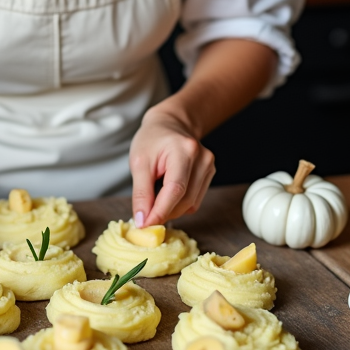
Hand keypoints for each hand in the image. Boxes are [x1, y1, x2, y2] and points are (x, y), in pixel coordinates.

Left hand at [129, 105, 215, 226]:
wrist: (170, 124)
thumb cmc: (152, 139)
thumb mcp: (139, 162)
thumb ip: (141, 192)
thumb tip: (143, 220)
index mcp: (184, 150)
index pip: (175, 189)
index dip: (161, 211)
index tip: (145, 225)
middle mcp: (202, 158)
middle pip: (185, 199)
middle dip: (164, 213)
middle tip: (145, 218)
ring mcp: (209, 166)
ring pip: (191, 203)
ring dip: (172, 211)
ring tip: (154, 203)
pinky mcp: (210, 174)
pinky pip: (195, 199)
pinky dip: (179, 204)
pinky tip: (167, 196)